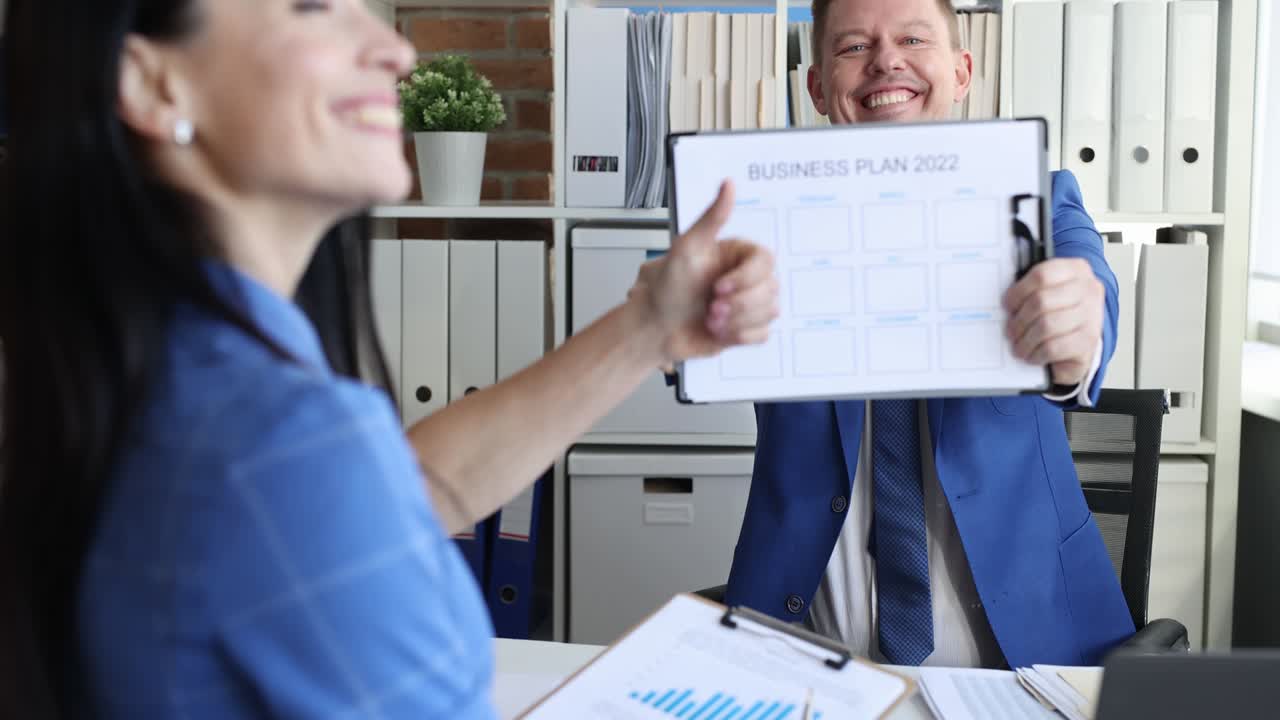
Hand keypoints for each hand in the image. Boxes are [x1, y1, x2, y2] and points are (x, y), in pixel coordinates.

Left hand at [626, 180, 778, 364]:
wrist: (654, 329)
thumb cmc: (665, 288)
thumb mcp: (686, 248)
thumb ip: (712, 217)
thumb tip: (728, 184)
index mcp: (736, 256)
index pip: (765, 262)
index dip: (745, 279)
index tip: (718, 287)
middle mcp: (745, 278)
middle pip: (770, 289)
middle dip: (737, 304)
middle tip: (710, 307)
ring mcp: (747, 304)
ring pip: (769, 312)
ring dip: (736, 321)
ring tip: (710, 319)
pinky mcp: (746, 329)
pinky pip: (763, 334)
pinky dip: (740, 336)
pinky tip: (719, 332)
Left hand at [1003, 258, 1103, 385]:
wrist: (1083, 341)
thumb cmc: (1058, 312)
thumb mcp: (1049, 292)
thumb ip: (1031, 291)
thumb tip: (1006, 305)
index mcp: (1075, 269)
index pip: (1041, 275)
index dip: (1018, 292)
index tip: (1007, 306)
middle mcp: (1088, 289)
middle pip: (1041, 301)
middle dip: (1019, 320)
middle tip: (1010, 331)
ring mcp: (1092, 315)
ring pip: (1046, 326)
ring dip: (1025, 340)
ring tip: (1019, 346)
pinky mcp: (1089, 340)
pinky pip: (1054, 347)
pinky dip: (1037, 354)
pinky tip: (1032, 355)